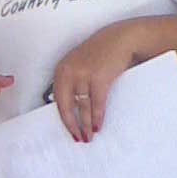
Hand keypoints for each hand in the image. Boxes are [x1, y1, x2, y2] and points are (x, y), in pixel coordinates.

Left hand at [49, 25, 138, 140]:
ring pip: (82, 107)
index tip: (68, 130)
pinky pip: (96, 103)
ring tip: (89, 136)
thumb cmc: (99, 52)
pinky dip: (97, 116)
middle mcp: (69, 73)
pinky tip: (97, 125)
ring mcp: (83, 75)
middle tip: (78, 138)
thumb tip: (68, 105)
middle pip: (66, 106)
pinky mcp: (99, 78)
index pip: (57, 100)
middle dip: (72, 125)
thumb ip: (70, 81)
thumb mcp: (78, 64)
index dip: (63, 118)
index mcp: (61, 70)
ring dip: (86, 124)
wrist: (119, 39)